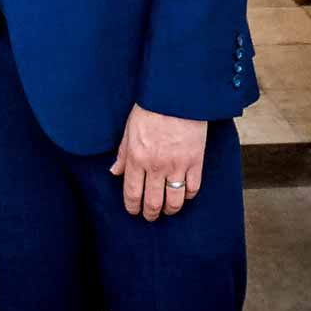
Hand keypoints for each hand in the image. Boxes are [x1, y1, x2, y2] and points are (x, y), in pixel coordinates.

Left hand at [109, 104, 206, 220]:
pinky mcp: (196, 161)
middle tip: (150, 215)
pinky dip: (188, 195)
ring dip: (169, 209)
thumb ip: (123, 154)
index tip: (134, 211)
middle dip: (150, 213)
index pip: (132, 193)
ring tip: (167, 209)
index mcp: (137, 158)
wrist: (177, 95)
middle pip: (153, 202)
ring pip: (174, 201)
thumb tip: (114, 172)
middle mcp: (156, 166)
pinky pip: (193, 188)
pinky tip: (184, 194)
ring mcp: (178, 165)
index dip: (133, 207)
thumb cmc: (151, 108)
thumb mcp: (129, 129)